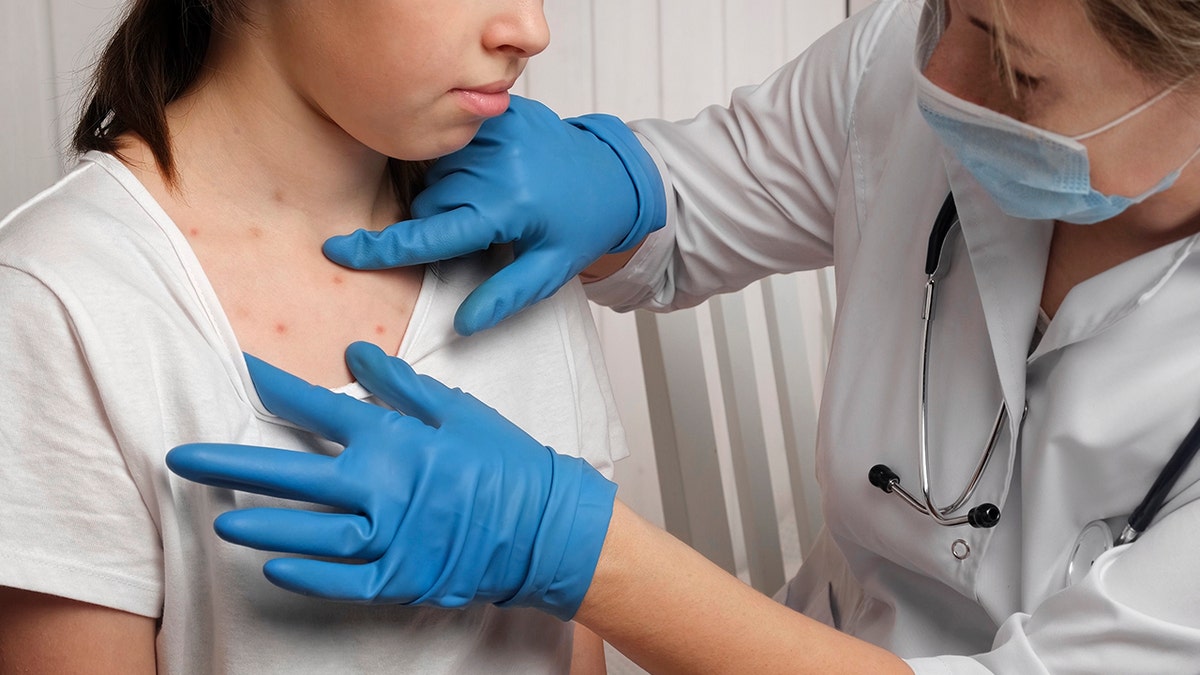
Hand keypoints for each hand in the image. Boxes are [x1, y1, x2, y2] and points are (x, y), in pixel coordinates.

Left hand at [166, 342, 616, 619]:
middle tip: (181, 458)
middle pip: (290, 475)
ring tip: (220, 519)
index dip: (274, 386)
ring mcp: (388, 537)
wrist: (546, 524)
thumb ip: (399, 383)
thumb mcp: (456, 409)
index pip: (317, 408)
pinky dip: (305, 576)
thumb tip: (354, 350)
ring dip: (261, 525)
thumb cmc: (504, 461)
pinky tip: (271, 569)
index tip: (239, 369)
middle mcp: (381, 487)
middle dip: (230, 463)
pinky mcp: (399, 577)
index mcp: (393, 439)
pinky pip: (340, 581)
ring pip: (307, 533)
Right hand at [322, 96, 666, 335]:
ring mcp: (497, 132)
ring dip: (449, 192)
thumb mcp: (549, 270)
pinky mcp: (500, 113)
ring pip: (435, 174)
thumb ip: (504, 297)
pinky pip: (452, 144)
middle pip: (429, 204)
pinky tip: (490, 171)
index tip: (338, 251)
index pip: (430, 234)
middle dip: (440, 224)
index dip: (380, 248)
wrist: (613, 175)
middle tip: (483, 229)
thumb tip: (462, 325)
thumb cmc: (578, 227)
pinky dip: (459, 163)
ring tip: (491, 198)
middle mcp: (498, 164)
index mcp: (508, 207)